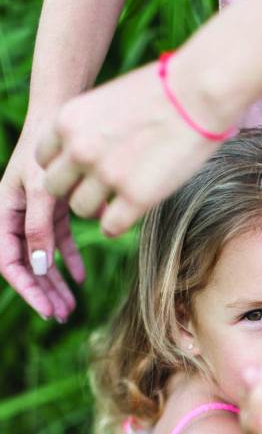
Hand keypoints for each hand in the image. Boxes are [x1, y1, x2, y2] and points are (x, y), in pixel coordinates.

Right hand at [0, 119, 84, 321]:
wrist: (61, 116)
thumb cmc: (44, 152)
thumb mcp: (41, 193)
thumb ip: (38, 230)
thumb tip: (39, 268)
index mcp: (1, 212)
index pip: (8, 261)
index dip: (27, 288)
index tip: (47, 310)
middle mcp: (15, 216)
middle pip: (26, 264)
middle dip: (43, 292)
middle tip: (62, 316)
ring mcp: (34, 213)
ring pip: (43, 257)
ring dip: (56, 282)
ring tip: (73, 307)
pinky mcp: (53, 209)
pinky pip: (59, 242)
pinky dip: (70, 260)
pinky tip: (81, 278)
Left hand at [34, 55, 225, 239]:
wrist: (197, 93)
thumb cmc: (159, 93)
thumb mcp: (106, 101)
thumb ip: (88, 128)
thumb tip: (85, 156)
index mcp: (67, 121)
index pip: (43, 158)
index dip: (63, 166)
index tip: (82, 169)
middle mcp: (80, 149)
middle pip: (55, 188)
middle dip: (74, 189)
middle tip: (98, 188)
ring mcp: (107, 175)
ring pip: (81, 209)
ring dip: (96, 208)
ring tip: (116, 200)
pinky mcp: (136, 198)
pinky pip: (110, 227)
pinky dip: (116, 225)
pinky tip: (129, 213)